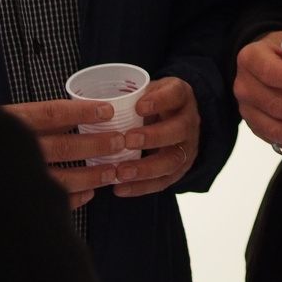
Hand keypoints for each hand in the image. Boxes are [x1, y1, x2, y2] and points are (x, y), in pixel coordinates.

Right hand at [4, 97, 127, 209]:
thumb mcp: (0, 120)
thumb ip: (32, 119)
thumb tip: (73, 116)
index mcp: (9, 122)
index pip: (51, 112)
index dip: (82, 112)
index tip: (107, 110)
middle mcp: (12, 149)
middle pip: (64, 146)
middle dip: (96, 145)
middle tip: (121, 142)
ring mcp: (13, 178)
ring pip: (61, 178)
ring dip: (91, 175)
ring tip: (112, 172)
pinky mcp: (14, 201)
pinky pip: (50, 201)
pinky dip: (73, 198)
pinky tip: (89, 194)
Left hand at [111, 76, 200, 197]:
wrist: (172, 121)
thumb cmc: (152, 104)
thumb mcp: (146, 92)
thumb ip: (129, 97)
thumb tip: (92, 105)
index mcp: (181, 97)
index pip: (177, 94)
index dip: (160, 100)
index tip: (138, 106)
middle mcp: (189, 122)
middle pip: (179, 129)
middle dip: (154, 136)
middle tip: (127, 140)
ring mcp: (187, 147)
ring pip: (173, 160)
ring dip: (146, 168)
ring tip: (120, 172)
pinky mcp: (179, 170)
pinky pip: (163, 182)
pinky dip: (141, 187)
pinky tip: (119, 188)